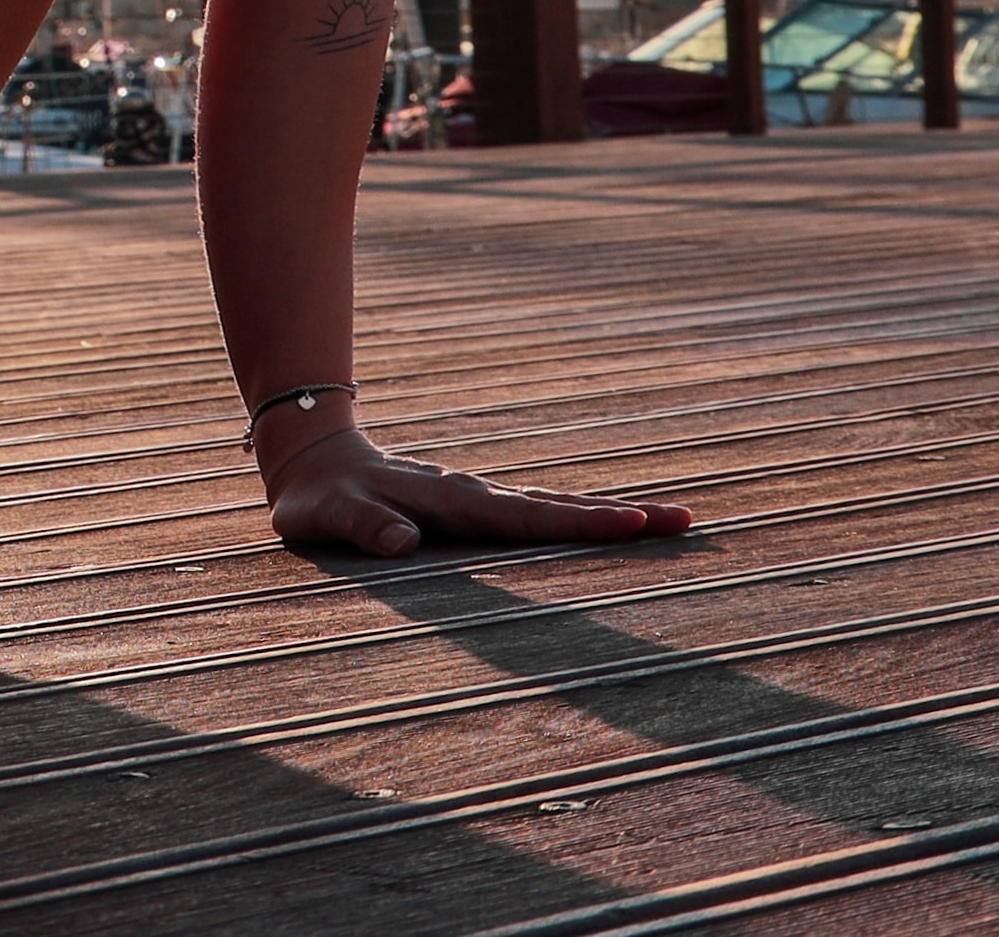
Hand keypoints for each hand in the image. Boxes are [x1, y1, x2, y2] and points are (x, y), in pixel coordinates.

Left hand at [258, 421, 694, 557]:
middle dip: (622, 516)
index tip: (632, 525)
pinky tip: (610, 527)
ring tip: (670, 521)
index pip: (527, 517)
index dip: (579, 524)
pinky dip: (579, 519)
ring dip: (610, 515)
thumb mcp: (327, 515)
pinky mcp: (478, 508)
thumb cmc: (318, 497)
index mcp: (452, 500)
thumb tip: (402, 542)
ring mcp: (481, 499)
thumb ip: (361, 525)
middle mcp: (477, 495)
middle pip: (561, 507)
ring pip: (556, 507)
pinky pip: (538, 514)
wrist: (313, 456)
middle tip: (686, 521)